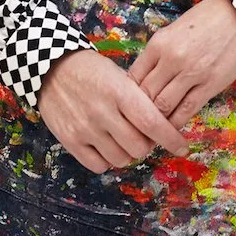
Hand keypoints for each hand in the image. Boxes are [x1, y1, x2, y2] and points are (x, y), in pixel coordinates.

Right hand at [37, 47, 189, 173]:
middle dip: (147, 144)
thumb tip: (161, 125)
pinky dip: (108, 160)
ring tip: (124, 139)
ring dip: (128, 153)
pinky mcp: (70, 140)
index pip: (151, 122)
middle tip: (144, 136)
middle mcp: (102, 112)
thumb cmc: (93, 71)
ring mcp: (85, 128)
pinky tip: (107, 146)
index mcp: (120, 91)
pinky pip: (98, 165)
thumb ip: (139, 99)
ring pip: (120, 159)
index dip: (170, 138)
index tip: (182, 147)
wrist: (52, 70)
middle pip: (139, 146)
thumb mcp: (120, 75)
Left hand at [128, 0, 235, 128]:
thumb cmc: (205, 21)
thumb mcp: (173, 31)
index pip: (133, 79)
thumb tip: (144, 82)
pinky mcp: (210, 84)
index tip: (129, 109)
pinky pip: (186, 110)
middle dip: (139, 114)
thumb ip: (158, 55)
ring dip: (156, 121)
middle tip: (137, 126)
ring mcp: (191, 73)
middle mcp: (171, 59)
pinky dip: (175, 123)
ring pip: (163, 106)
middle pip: (145, 95)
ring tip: (153, 131)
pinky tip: (171, 128)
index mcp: (158, 44)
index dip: (128, 98)